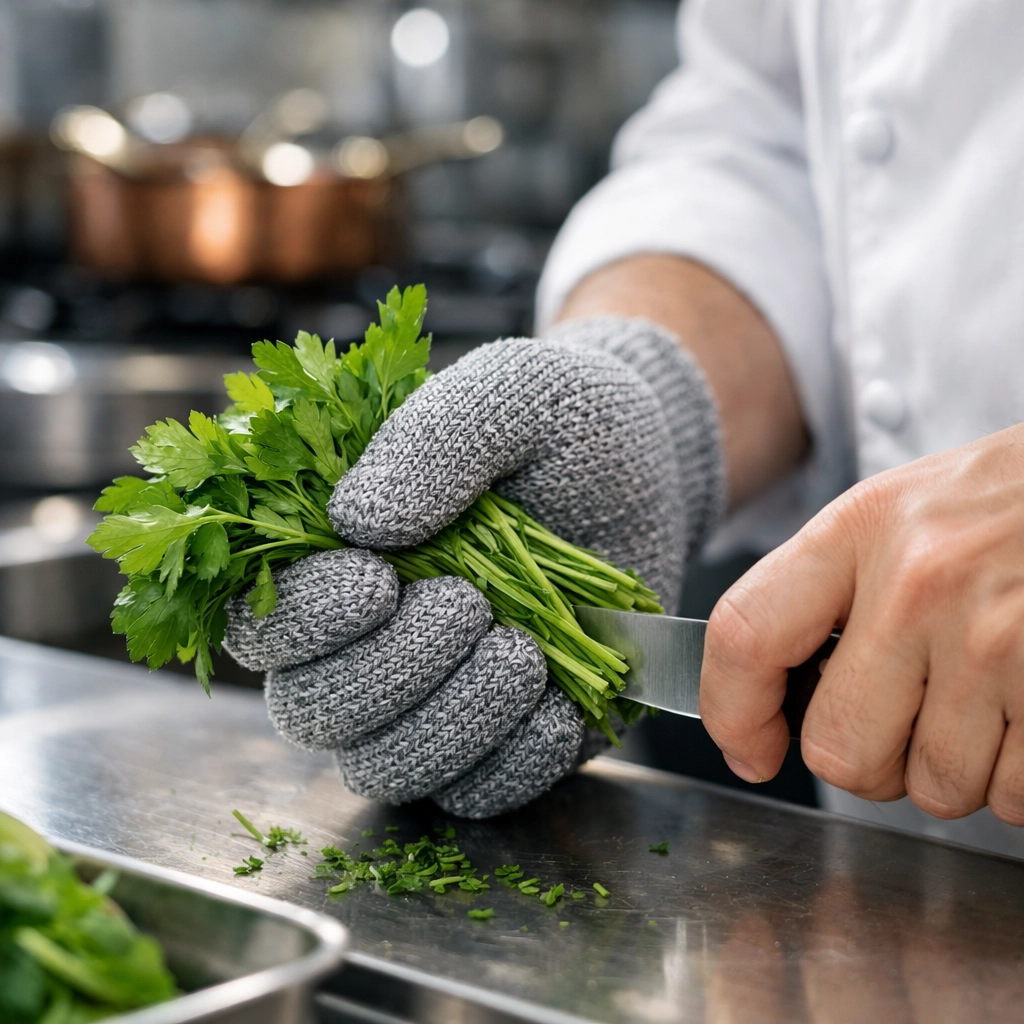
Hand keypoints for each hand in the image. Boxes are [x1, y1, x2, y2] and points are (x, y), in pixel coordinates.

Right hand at [228, 317, 724, 816]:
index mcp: (339, 556)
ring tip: (520, 649)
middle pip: (313, 711)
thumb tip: (356, 522)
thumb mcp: (506, 395)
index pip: (264, 622)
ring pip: (384, 765)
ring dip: (449, 721)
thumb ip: (432, 438)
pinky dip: (511, 761)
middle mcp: (370, 639)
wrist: (649, 463)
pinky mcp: (505, 736)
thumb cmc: (557, 422)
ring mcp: (435, 696)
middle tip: (468, 605)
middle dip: (389, 672)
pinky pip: (477, 791)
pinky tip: (554, 701)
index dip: (304, 621)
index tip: (377, 580)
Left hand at [701, 424, 1023, 824]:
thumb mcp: (904, 512)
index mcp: (862, 528)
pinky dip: (1018, 779)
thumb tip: (772, 696)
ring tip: (986, 698)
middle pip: (837, 749)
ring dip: (955, 769)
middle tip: (904, 721)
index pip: (746, 635)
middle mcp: (919, 582)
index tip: (748, 748)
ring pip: (935, 788)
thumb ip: (831, 589)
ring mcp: (995, 639)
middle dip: (867, 762)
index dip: (731, 713)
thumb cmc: (1010, 504)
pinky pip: (1014, 798)